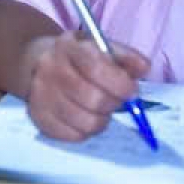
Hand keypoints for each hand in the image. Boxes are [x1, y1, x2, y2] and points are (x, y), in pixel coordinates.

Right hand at [20, 31, 149, 142]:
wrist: (39, 63)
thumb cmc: (79, 57)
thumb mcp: (101, 47)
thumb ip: (125, 56)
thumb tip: (144, 68)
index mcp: (67, 47)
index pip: (97, 69)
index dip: (120, 84)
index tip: (132, 91)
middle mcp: (50, 69)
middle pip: (93, 99)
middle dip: (114, 104)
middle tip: (117, 101)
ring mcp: (41, 95)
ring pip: (86, 123)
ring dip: (102, 120)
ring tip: (100, 110)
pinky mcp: (39, 117)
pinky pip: (73, 136)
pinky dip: (86, 131)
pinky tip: (84, 116)